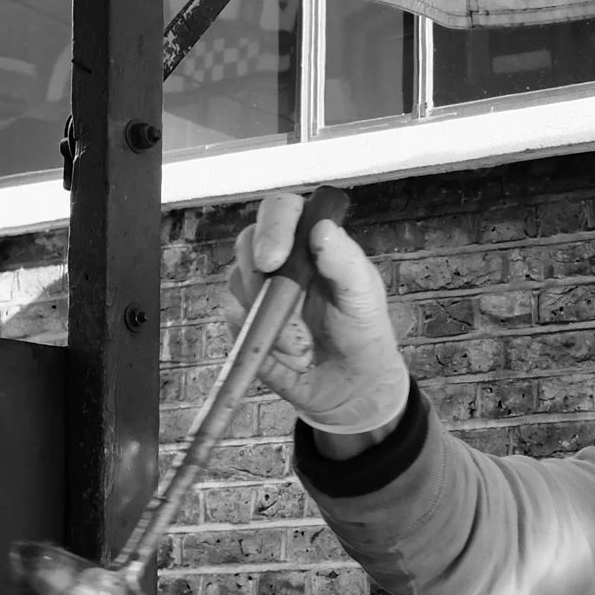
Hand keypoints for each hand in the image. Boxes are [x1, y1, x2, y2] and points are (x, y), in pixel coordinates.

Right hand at [223, 191, 407, 446]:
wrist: (349, 384)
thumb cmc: (361, 330)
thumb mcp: (363, 296)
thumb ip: (345, 261)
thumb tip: (322, 227)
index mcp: (310, 241)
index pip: (281, 210)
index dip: (271, 228)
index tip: (272, 260)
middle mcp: (279, 258)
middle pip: (247, 243)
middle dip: (263, 281)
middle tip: (291, 314)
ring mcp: (257, 288)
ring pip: (236, 283)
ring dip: (269, 320)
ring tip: (302, 346)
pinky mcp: (242, 319)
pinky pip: (231, 319)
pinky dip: (256, 339)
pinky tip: (286, 355)